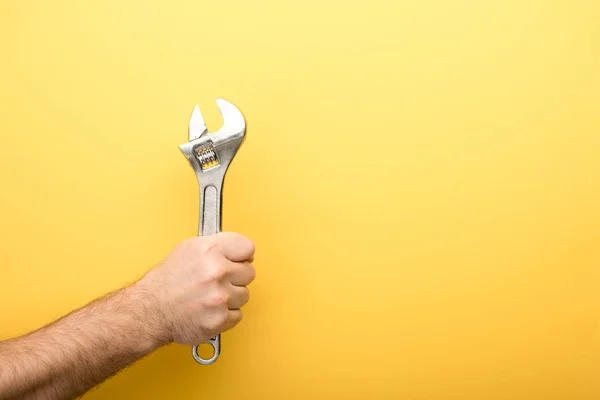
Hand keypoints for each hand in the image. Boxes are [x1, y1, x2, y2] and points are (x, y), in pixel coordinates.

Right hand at [137, 232, 255, 344]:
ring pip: (244, 295)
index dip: (242, 255)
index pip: (248, 248)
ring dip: (231, 297)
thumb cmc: (167, 281)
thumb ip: (218, 246)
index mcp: (210, 250)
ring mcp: (219, 297)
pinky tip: (210, 309)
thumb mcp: (189, 249)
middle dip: (236, 277)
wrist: (150, 311)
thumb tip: (243, 252)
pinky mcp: (220, 319)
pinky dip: (226, 315)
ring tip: (210, 296)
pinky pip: (238, 315)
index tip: (237, 260)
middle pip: (250, 272)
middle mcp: (216, 272)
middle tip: (218, 281)